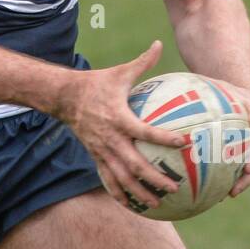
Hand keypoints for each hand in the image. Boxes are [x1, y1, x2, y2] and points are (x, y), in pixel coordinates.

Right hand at [55, 40, 190, 210]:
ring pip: (122, 178)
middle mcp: (111, 138)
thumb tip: (159, 44)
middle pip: (135, 164)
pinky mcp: (96, 156)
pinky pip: (108, 179)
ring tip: (157, 205)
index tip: (184, 142)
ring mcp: (102, 150)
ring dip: (139, 192)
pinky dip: (120, 193)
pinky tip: (133, 204)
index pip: (145, 132)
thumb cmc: (97, 83)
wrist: (65, 97)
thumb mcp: (120, 72)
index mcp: (119, 118)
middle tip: (174, 186)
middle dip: (155, 178)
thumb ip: (143, 62)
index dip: (164, 138)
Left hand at [223, 83, 249, 196]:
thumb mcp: (241, 94)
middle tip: (242, 177)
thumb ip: (247, 103)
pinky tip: (220, 194)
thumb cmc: (239, 96)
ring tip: (231, 193)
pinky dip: (233, 182)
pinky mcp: (246, 158)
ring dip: (244, 182)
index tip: (248, 165)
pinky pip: (241, 172)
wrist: (243, 101)